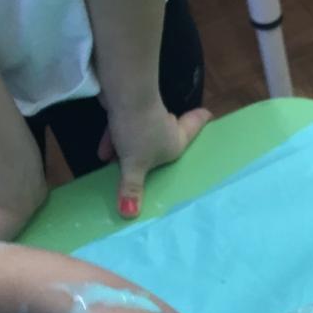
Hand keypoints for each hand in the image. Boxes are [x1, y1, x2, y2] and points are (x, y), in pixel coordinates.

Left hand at [99, 97, 210, 218]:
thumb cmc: (140, 132)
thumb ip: (132, 188)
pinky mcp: (129, 107)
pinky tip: (103, 151)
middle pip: (168, 132)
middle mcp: (165, 128)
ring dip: (129, 147)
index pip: (194, 127)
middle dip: (159, 144)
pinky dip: (115, 138)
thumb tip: (130, 216)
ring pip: (142, 132)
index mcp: (176, 142)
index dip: (201, 120)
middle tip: (155, 155)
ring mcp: (147, 115)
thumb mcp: (134, 165)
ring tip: (114, 161)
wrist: (125, 96)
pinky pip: (125, 127)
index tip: (209, 113)